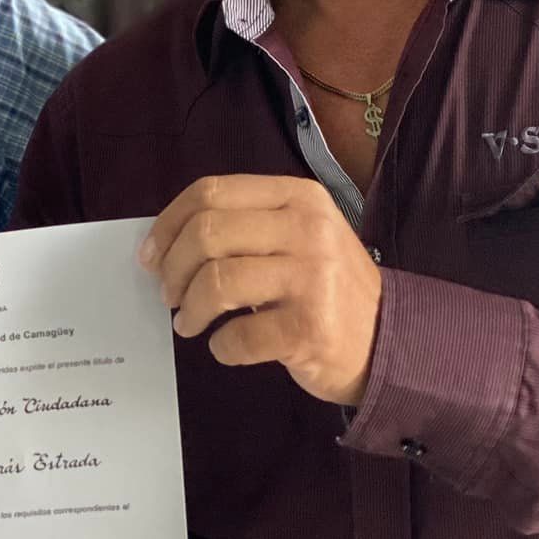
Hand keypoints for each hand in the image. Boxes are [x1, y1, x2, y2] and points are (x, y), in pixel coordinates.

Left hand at [140, 175, 381, 405]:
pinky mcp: (309, 329)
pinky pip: (237, 336)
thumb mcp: (298, 235)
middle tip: (169, 295)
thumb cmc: (326, 286)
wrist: (389, 339)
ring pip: (216, 283)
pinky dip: (220, 347)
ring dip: (190, 310)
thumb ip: (242, 226)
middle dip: (172, 270)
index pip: (211, 192)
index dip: (167, 224)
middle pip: (206, 234)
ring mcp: (311, 279)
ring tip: (189, 323)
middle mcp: (307, 229)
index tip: (149, 255)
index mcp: (297, 197)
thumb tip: (162, 244)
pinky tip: (227, 346)